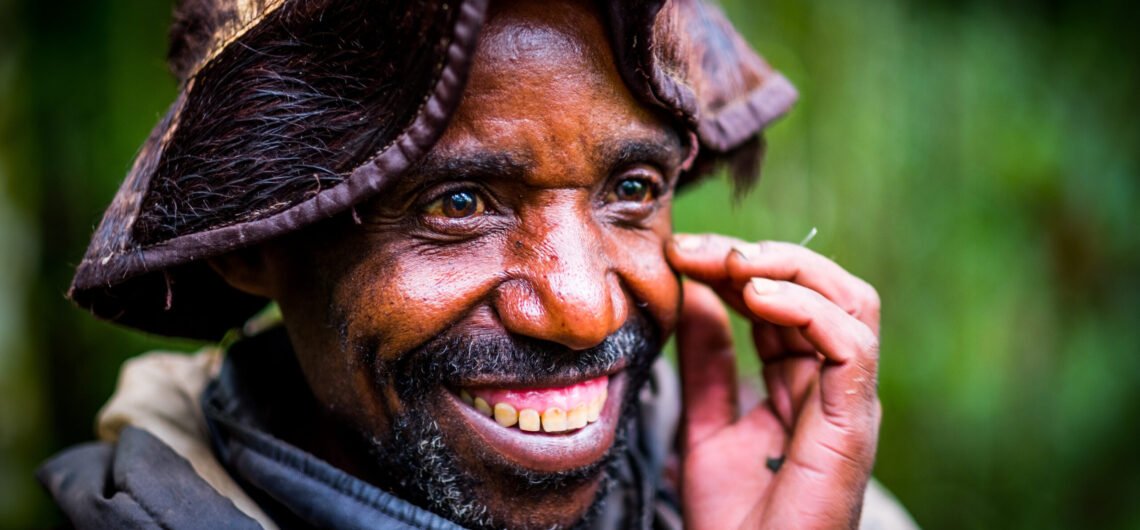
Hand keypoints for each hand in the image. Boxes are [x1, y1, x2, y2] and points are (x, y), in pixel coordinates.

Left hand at [666, 233, 881, 529]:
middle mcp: (832, 384)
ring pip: (851, 302)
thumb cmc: (733, 520)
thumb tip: (694, 294)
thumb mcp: (706, 423)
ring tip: (733, 265)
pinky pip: (852, 346)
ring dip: (790, 270)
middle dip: (758, 256)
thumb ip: (707, 361)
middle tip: (699, 250)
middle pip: (821, 288)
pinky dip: (809, 310)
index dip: (734, 267)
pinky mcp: (853, 424)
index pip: (781, 298)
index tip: (679, 252)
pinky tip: (758, 300)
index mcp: (800, 381)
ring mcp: (848, 402)